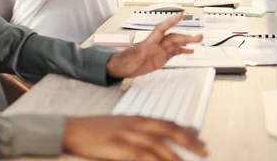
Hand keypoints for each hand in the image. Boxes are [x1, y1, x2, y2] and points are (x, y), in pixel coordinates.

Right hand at [64, 115, 207, 160]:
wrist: (72, 129)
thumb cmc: (95, 130)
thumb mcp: (120, 127)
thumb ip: (140, 132)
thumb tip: (157, 142)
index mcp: (137, 119)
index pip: (168, 123)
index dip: (187, 132)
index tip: (201, 141)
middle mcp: (135, 124)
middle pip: (169, 131)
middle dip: (189, 142)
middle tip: (204, 151)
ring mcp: (127, 135)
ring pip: (160, 145)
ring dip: (177, 156)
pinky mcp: (119, 147)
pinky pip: (143, 156)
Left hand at [106, 14, 202, 78]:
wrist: (121, 67)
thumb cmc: (124, 61)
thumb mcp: (131, 58)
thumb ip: (139, 52)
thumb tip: (146, 49)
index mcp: (149, 42)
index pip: (162, 28)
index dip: (171, 22)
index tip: (181, 16)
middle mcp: (156, 44)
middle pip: (173, 38)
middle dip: (186, 36)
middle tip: (199, 36)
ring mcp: (159, 51)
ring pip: (176, 44)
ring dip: (187, 41)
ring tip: (199, 40)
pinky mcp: (161, 58)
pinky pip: (174, 53)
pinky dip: (182, 51)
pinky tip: (190, 50)